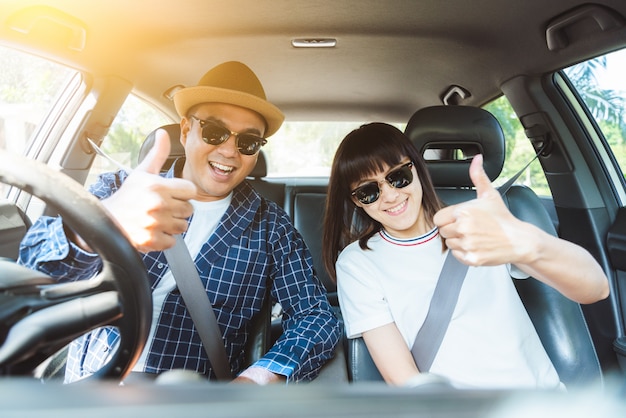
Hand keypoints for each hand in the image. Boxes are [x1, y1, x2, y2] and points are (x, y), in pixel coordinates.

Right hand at [100, 128, 196, 252]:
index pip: (191, 190)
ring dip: (172, 225)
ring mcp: (155, 224)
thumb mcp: (142, 172)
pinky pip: (173, 241)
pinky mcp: (152, 241)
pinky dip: (164, 239)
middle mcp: (158, 204)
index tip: (172, 194)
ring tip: (157, 219)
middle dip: (178, 209)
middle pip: (189, 210)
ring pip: (183, 226)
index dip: (182, 193)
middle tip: (162, 208)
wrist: (105, 220)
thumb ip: (158, 154)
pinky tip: (153, 230)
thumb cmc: (128, 196)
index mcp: (157, 186)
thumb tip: (163, 133)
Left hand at [433, 154, 527, 265]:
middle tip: (469, 228)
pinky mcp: (471, 258)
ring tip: (474, 237)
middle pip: (442, 232)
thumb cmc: (503, 218)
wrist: (519, 240)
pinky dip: (463, 253)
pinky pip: (456, 256)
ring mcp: (467, 244)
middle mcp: (463, 228)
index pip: (438, 219)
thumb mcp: (489, 194)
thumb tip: (476, 160)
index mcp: (463, 212)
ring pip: (449, 244)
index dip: (448, 219)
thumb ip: (478, 176)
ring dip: (458, 242)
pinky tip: (475, 246)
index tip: (459, 219)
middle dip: (453, 230)